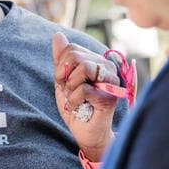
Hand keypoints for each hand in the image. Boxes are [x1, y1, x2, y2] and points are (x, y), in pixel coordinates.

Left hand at [52, 32, 117, 160]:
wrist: (85, 133)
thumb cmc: (77, 107)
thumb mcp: (63, 81)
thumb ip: (61, 59)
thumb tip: (57, 35)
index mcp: (96, 61)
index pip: (72, 48)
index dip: (61, 65)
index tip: (63, 81)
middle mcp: (107, 67)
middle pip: (76, 55)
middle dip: (63, 76)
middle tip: (68, 91)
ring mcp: (111, 81)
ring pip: (84, 66)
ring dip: (71, 86)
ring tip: (74, 97)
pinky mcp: (110, 96)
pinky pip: (84, 88)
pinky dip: (74, 99)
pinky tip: (78, 106)